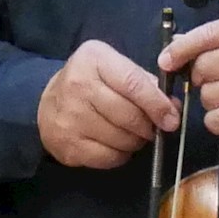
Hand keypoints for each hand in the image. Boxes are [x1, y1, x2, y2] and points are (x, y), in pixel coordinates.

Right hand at [37, 38, 174, 167]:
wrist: (46, 105)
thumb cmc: (89, 83)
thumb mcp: (113, 68)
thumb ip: (144, 83)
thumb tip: (172, 109)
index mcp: (94, 60)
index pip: (133, 84)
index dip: (157, 104)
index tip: (172, 118)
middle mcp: (78, 86)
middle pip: (129, 115)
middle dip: (148, 126)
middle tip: (152, 128)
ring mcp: (70, 117)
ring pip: (122, 139)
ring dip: (136, 141)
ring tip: (132, 134)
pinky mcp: (68, 144)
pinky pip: (110, 157)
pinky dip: (121, 154)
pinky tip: (116, 144)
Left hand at [156, 12, 218, 139]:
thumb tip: (178, 44)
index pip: (209, 34)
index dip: (181, 49)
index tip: (167, 60)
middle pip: (204, 67)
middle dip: (202, 78)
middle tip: (218, 81)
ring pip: (208, 95)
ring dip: (211, 101)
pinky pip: (217, 119)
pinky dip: (218, 121)